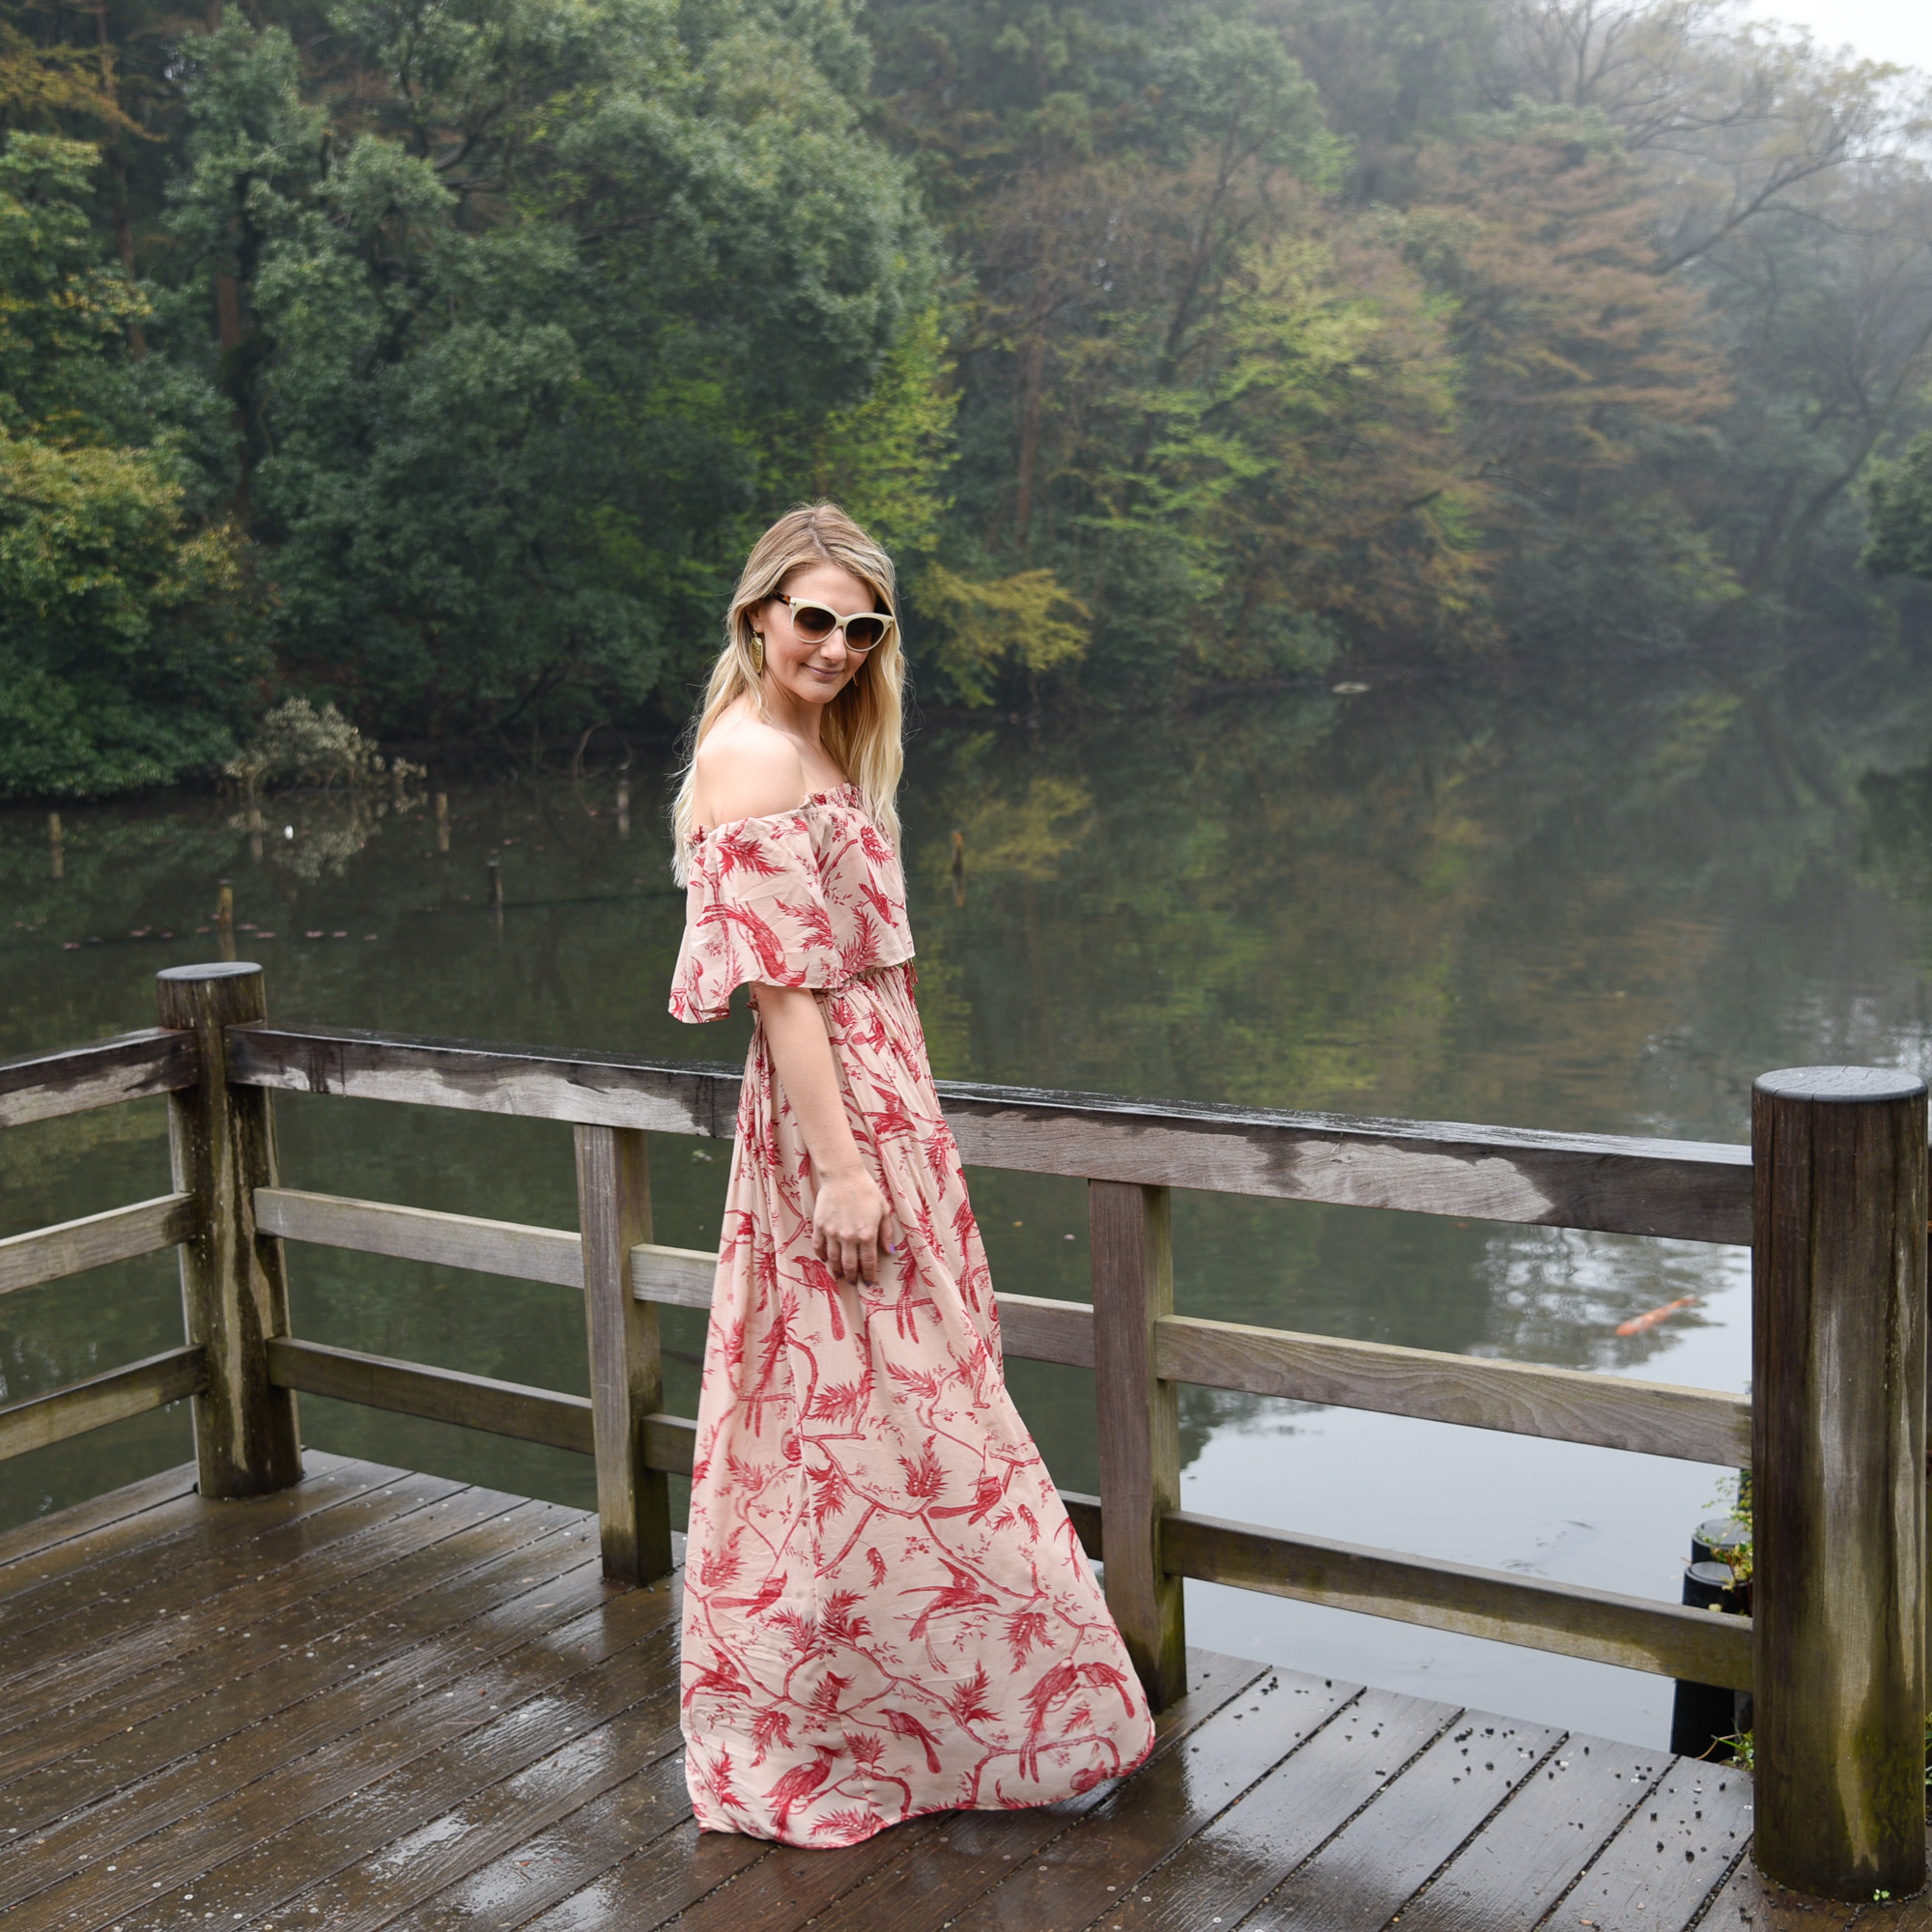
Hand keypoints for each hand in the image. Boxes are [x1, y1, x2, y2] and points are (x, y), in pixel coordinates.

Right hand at [813, 1166, 895, 1286]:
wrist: (843, 1175)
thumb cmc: (866, 1190)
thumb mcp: (883, 1210)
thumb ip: (886, 1233)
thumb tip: (889, 1251)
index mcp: (867, 1234)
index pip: (869, 1262)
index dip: (869, 1274)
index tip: (869, 1281)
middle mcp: (849, 1237)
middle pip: (849, 1265)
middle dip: (852, 1276)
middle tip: (852, 1281)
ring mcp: (832, 1232)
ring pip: (833, 1259)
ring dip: (836, 1270)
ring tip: (838, 1275)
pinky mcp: (820, 1225)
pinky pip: (819, 1246)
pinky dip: (821, 1255)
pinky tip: (825, 1259)